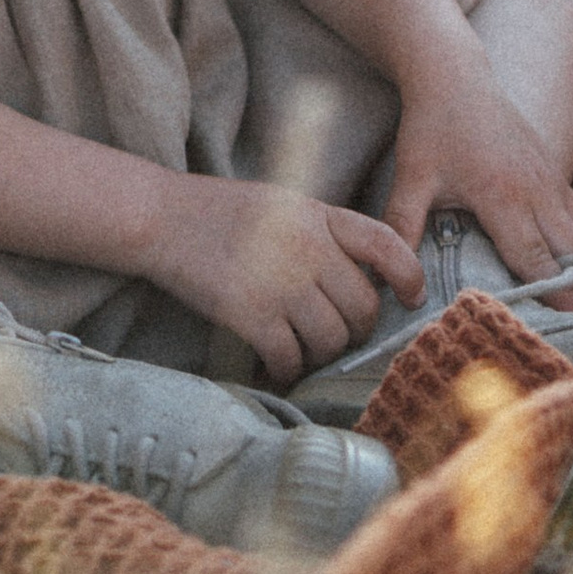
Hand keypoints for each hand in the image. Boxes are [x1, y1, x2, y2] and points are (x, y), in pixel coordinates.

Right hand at [134, 175, 423, 392]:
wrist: (161, 218)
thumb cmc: (220, 212)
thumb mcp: (282, 205)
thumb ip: (322, 233)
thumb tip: (362, 276)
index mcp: (320, 215)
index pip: (385, 244)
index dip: (408, 275)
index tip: (411, 297)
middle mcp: (308, 248)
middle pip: (362, 306)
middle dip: (356, 329)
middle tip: (336, 335)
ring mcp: (281, 282)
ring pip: (332, 339)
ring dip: (321, 353)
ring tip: (301, 349)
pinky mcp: (251, 314)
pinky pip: (289, 356)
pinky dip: (286, 368)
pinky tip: (274, 365)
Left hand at [384, 41, 572, 278]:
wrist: (455, 75)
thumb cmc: (431, 128)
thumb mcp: (410, 180)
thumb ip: (401, 229)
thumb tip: (396, 281)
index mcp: (502, 197)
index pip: (535, 259)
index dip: (551, 294)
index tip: (565, 324)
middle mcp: (535, 188)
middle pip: (568, 249)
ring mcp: (548, 174)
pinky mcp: (551, 164)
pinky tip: (566, 256)